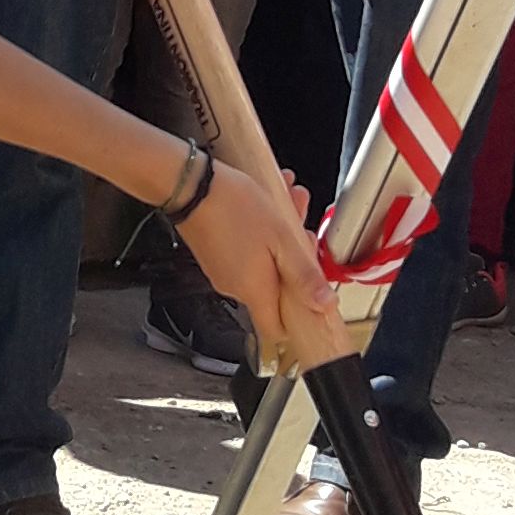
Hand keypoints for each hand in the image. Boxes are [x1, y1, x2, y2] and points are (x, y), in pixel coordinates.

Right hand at [175, 159, 340, 366]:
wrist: (190, 184)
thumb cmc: (232, 206)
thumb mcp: (281, 238)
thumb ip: (303, 274)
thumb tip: (324, 304)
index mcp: (254, 290)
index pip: (278, 330)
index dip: (298, 319)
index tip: (313, 300)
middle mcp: (235, 287)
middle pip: (277, 287)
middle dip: (295, 258)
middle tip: (301, 228)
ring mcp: (222, 270)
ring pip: (264, 263)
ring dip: (280, 238)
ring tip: (286, 204)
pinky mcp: (215, 254)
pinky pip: (247, 252)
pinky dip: (261, 234)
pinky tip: (266, 204)